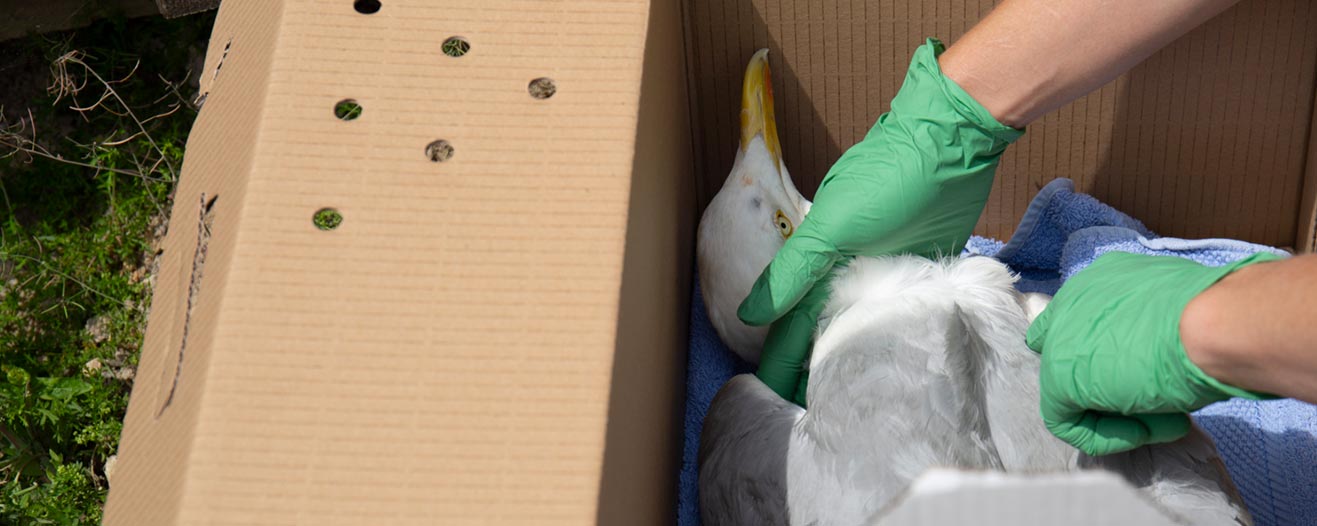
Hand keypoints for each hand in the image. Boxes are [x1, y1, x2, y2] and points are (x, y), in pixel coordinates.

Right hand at [740, 38, 1021, 402]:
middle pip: (823, 328)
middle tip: (814, 416)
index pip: (791, 323)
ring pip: (862, 323)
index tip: (770, 400)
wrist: (952, 140)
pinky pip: (901, 310)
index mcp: (818, 261)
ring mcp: (885, 270)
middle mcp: (846, 270)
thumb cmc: (889, 180)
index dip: (779, 360)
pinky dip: (893, 334)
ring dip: (854, 355)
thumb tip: (748, 315)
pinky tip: (894, 361)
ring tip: (849, 399)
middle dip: (814, 367)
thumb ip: (794, 270)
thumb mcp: (834, 225)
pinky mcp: (922, 269)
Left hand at [1027, 251, 1280, 455]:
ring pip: (1073, 388)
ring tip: (1169, 418)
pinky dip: (1107, 435)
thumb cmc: (1215, 315)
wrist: (1212, 324)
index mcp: (1103, 278)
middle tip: (1159, 398)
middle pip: (1074, 353)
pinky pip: (1066, 420)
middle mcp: (1073, 300)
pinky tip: (1148, 430)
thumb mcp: (1183, 314)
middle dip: (1113, 383)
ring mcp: (1059, 338)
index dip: (1110, 352)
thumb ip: (1158, 329)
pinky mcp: (1058, 378)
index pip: (1085, 318)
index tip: (1149, 371)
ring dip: (1121, 413)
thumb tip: (1167, 350)